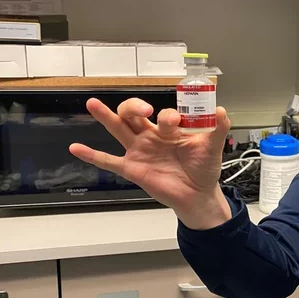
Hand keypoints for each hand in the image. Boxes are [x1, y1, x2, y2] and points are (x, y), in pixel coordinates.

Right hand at [69, 98, 232, 229]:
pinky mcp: (133, 168)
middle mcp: (152, 136)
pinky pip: (109, 161)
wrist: (198, 195)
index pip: (162, 113)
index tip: (175, 121)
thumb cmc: (203, 168)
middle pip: (134, 113)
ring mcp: (140, 151)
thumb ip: (218, 128)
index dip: (168, 115)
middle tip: (143, 109)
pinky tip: (77, 148)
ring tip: (92, 103)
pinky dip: (93, 155)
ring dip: (106, 116)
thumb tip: (222, 111)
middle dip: (135, 107)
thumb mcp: (213, 146)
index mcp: (170, 128)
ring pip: (119, 129)